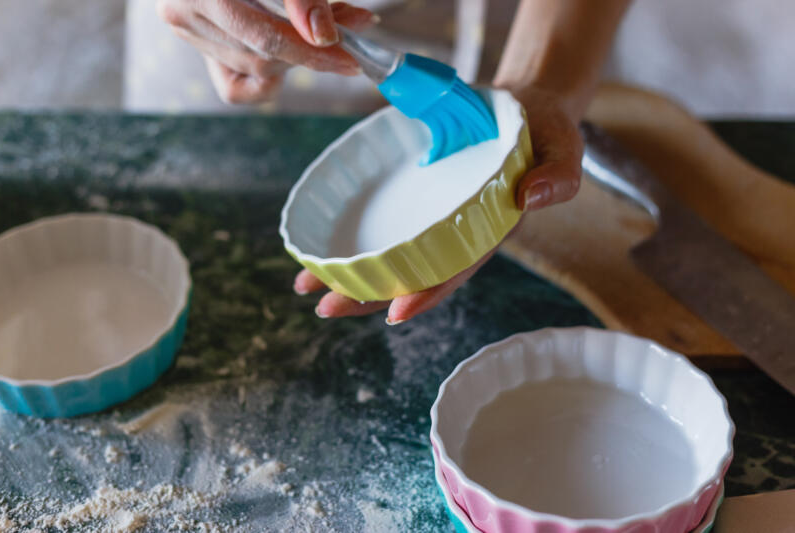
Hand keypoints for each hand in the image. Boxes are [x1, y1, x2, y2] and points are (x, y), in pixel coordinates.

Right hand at [157, 0, 376, 103]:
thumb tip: (324, 37)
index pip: (265, 38)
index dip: (312, 53)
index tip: (351, 60)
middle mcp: (182, 14)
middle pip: (263, 59)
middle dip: (309, 50)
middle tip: (348, 26)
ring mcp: (188, 34)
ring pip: (256, 71)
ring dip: (297, 56)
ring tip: (323, 25)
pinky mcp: (201, 49)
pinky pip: (237, 88)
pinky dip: (269, 77)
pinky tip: (289, 51)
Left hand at [294, 85, 582, 323]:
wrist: (525, 109)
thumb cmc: (545, 134)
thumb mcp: (564, 149)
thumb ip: (558, 175)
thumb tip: (533, 195)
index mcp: (488, 230)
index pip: (455, 269)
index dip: (427, 292)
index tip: (395, 311)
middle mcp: (454, 231)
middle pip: (410, 272)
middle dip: (369, 294)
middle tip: (326, 307)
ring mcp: (431, 215)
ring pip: (387, 253)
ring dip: (348, 271)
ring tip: (306, 285)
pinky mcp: (414, 193)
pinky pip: (381, 219)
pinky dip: (349, 232)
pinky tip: (317, 242)